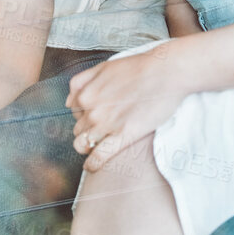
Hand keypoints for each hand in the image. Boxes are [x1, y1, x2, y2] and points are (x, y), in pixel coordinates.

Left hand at [66, 45, 190, 172]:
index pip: (74, 113)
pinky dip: (93, 164)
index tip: (95, 115)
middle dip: (87, 130)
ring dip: (88, 147)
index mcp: (86, 94)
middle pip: (79, 129)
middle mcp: (92, 111)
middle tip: (103, 128)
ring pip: (83, 144)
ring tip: (96, 147)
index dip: (83, 115)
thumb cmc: (138, 68)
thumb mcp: (103, 67)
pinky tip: (92, 167)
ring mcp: (106, 125)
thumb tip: (68, 102)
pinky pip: (99, 156)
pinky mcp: (123, 136)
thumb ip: (81, 82)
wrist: (165, 73)